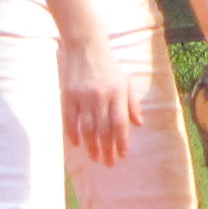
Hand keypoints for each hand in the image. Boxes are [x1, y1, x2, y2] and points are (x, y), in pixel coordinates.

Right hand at [61, 36, 143, 164]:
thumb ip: (132, 103)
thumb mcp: (125, 81)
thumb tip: (139, 124)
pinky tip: (77, 144)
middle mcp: (101, 96)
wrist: (86, 45)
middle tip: (108, 163)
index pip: (120, 123)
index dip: (121, 141)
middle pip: (103, 129)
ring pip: (87, 128)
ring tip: (95, 157)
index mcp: (117, 93)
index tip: (122, 155)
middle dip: (106, 149)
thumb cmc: (109, 65)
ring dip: (91, 146)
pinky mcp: (68, 95)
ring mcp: (83, 96)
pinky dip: (73, 134)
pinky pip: (70, 119)